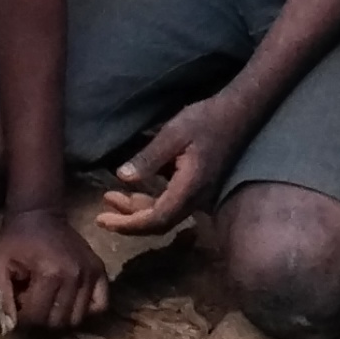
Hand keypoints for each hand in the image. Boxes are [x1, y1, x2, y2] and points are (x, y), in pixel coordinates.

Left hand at [0, 201, 108, 335]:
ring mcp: (91, 273)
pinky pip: (100, 307)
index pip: (36, 317)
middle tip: (32, 301)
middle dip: (40, 318)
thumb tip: (10, 326)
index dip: (22, 317)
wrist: (39, 216)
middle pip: (57, 322)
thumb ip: (0, 296)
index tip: (17, 303)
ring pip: (77, 319)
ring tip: (48, 300)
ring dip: (60, 316)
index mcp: (49, 273)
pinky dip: (85, 311)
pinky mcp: (100, 271)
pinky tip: (69, 302)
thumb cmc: (15, 241)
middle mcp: (75, 275)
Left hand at [100, 94, 244, 233]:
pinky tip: (133, 189)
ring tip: (111, 198)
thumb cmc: (206, 120)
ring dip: (137, 211)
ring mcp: (198, 195)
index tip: (104, 220)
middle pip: (159, 223)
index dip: (130, 224)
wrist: (238, 114)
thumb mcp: (173, 134)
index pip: (157, 218)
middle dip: (129, 222)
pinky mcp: (196, 188)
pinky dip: (150, 201)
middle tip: (101, 216)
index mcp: (189, 188)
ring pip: (164, 214)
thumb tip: (122, 178)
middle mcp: (195, 198)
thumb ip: (149, 158)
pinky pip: (170, 203)